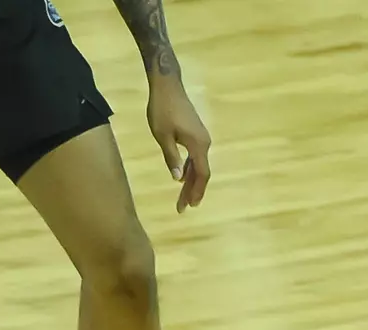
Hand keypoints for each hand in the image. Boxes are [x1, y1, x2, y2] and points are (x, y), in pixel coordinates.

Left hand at [146, 75, 211, 211]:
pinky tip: (183, 175)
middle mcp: (205, 144)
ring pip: (199, 165)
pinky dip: (191, 168)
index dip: (196, 191)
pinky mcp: (196, 134)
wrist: (167, 85)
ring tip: (183, 196)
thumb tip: (178, 179)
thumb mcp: (162, 135)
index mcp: (198, 146)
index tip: (190, 206)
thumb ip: (172, 158)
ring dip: (191, 180)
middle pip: (202, 172)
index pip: (201, 174)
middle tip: (184, 206)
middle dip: (193, 190)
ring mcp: (202, 138)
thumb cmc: (162, 109)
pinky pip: (196, 156)